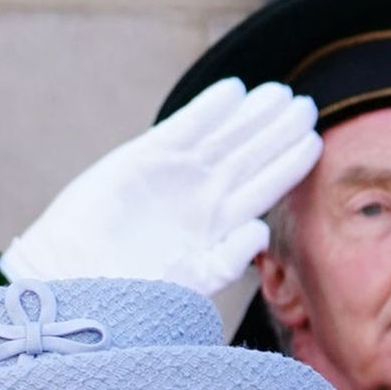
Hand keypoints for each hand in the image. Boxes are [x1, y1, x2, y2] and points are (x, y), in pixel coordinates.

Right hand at [0, 79, 322, 299]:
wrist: (76, 283)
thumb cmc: (131, 297)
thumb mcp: (187, 283)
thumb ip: (225, 260)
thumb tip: (260, 231)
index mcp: (217, 228)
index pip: (260, 189)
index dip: (287, 165)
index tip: (314, 142)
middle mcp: (199, 199)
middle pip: (246, 156)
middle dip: (275, 130)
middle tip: (305, 104)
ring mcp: (173, 176)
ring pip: (221, 138)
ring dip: (250, 115)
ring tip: (279, 92)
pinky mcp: (142, 158)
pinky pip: (182, 128)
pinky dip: (206, 110)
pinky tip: (232, 92)